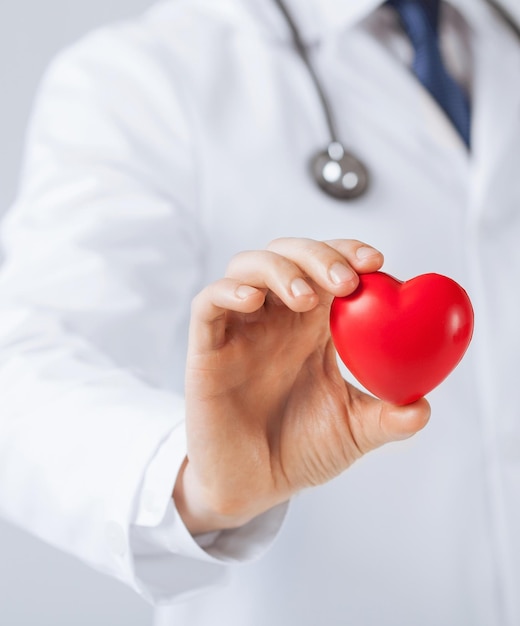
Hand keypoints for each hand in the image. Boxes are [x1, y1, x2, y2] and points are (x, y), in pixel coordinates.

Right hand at [174, 238, 429, 533]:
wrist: (253, 487)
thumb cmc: (299, 451)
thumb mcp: (353, 432)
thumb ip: (388, 418)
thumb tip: (423, 407)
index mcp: (312, 327)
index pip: (326, 267)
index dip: (347, 252)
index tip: (376, 262)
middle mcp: (276, 319)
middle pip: (289, 254)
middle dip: (318, 255)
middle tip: (346, 281)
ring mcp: (240, 329)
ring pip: (247, 266)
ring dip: (279, 269)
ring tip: (306, 299)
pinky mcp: (207, 348)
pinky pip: (208, 303)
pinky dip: (228, 291)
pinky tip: (253, 301)